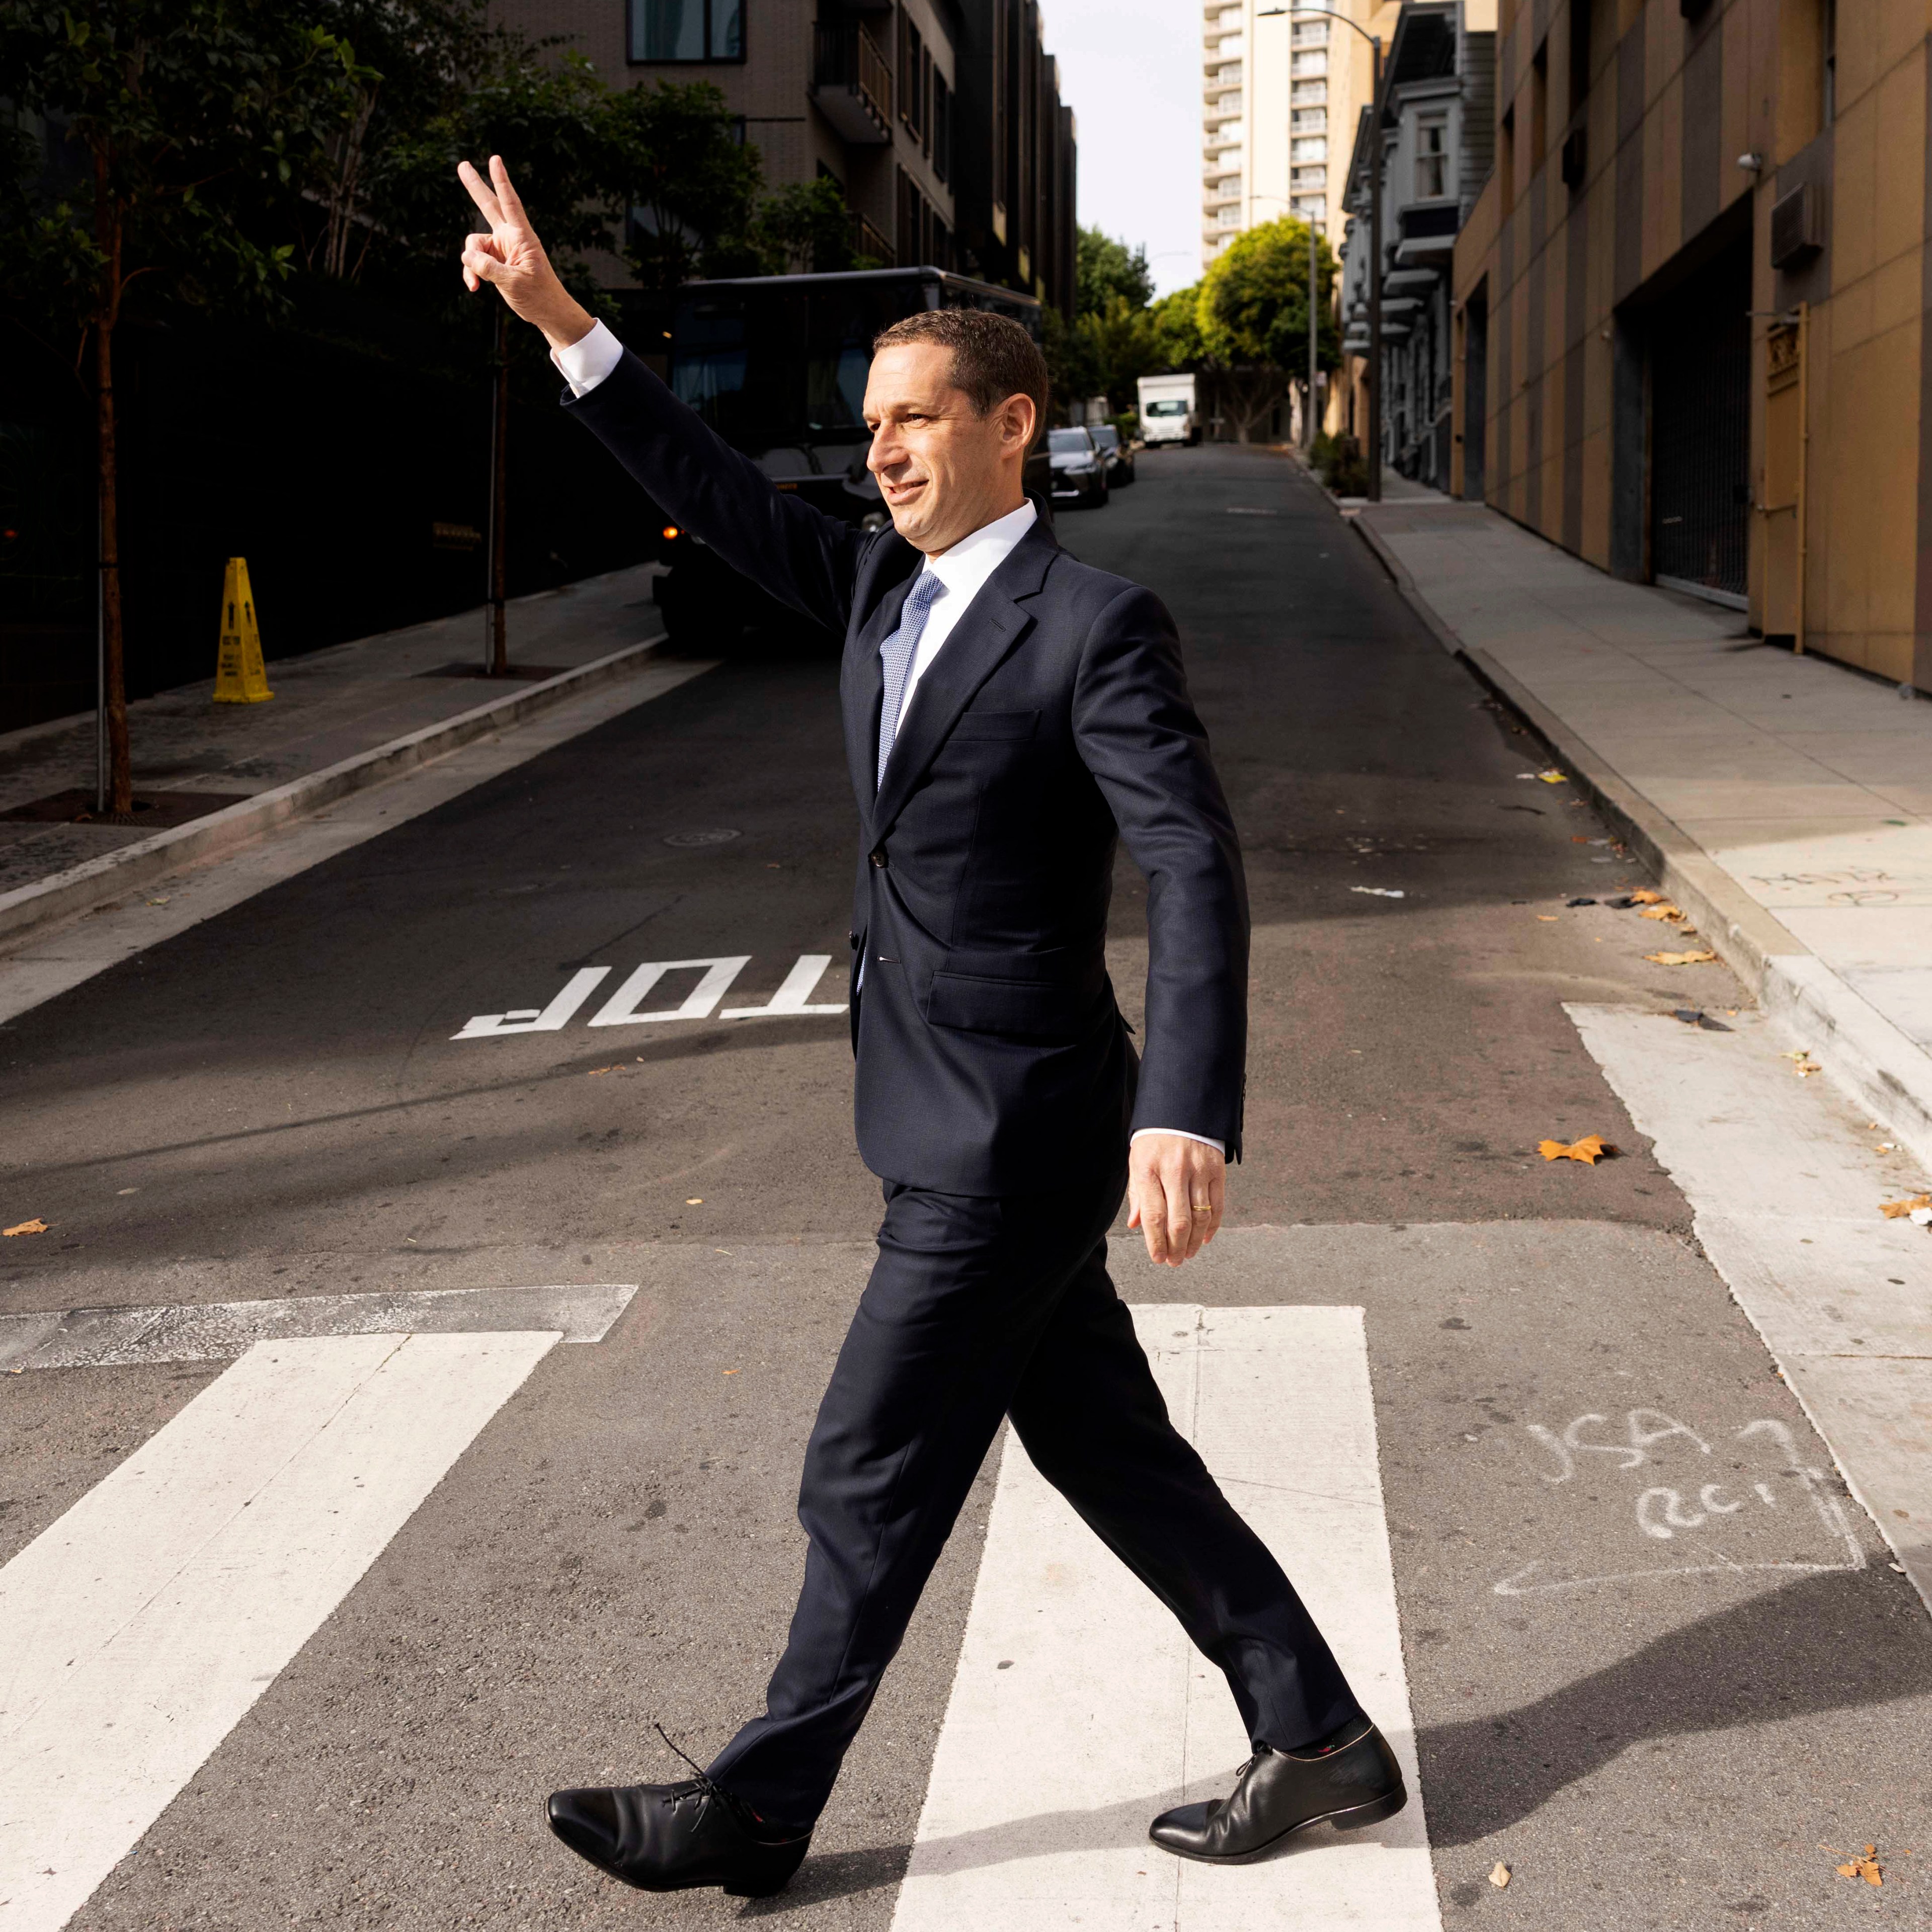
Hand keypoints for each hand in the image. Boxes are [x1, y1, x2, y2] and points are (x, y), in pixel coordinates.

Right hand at [457, 155, 595, 350]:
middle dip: (475, 187)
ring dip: (470, 263)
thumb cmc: (539, 296)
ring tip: (475, 284)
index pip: (511, 204)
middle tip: (463, 165)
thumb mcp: (514, 283)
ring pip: (473, 244)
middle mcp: (510, 237)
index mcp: (522, 237)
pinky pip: (474, 261)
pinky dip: (471, 273)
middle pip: (489, 206)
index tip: (495, 160)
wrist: (547, 313)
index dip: (502, 182)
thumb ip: (489, 268)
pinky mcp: (494, 261)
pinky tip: (474, 287)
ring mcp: (501, 248)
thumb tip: (467, 256)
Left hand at [1127, 1135, 1225, 1266]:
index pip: (1154, 1216)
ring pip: (1200, 1217)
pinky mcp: (1217, 1169)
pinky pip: (1217, 1205)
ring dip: (1195, 1242)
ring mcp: (1198, 1170)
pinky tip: (1205, 1239)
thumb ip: (1138, 1195)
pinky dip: (1213, 1226)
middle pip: (1178, 1221)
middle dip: (1176, 1248)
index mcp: (1148, 1169)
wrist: (1180, 1108)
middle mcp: (1174, 1170)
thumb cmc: (1154, 1140)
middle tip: (1174, 1262)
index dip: (1156, 1242)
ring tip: (1188, 1254)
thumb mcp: (1137, 1161)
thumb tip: (1136, 1226)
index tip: (1158, 1258)